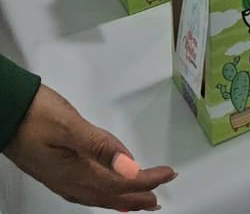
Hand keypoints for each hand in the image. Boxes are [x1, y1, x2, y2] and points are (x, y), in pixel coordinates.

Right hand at [4, 84, 175, 210]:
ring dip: (123, 199)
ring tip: (141, 201)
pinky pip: (88, 190)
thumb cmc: (36, 115)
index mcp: (77, 174)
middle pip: (112, 196)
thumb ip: (101, 145)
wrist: (6, 113)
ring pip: (100, 196)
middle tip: (159, 197)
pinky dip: (105, 193)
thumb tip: (130, 167)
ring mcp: (63, 180)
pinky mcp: (57, 172)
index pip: (121, 183)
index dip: (146, 181)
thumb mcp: (70, 125)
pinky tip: (108, 191)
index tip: (168, 173)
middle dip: (138, 197)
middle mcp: (71, 183)